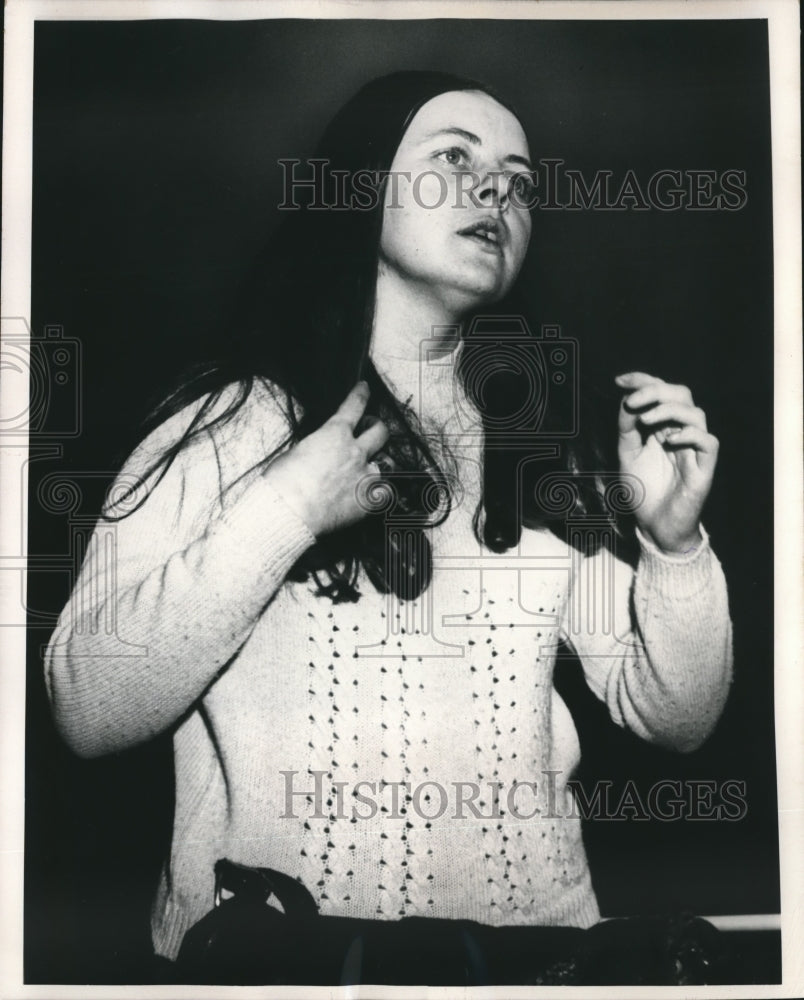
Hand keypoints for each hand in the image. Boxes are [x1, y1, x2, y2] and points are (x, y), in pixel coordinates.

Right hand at [263, 382, 388, 536]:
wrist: (288, 512)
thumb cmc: (283, 483)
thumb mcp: (296, 452)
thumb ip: (317, 447)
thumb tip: (322, 452)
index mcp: (334, 434)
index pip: (354, 406)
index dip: (361, 394)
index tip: (364, 388)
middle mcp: (355, 452)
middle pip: (380, 431)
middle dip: (375, 427)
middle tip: (369, 429)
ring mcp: (365, 476)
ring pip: (385, 463)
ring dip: (376, 464)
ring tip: (365, 471)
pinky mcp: (369, 501)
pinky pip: (386, 492)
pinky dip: (380, 492)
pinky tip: (372, 495)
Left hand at [615, 372, 719, 553]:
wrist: (654, 526)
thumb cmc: (644, 490)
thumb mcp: (627, 454)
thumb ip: (626, 428)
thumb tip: (626, 401)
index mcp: (663, 426)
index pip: (660, 392)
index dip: (643, 380)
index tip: (619, 381)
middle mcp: (681, 432)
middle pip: (681, 394)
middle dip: (656, 390)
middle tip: (633, 400)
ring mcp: (694, 449)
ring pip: (696, 413)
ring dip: (669, 410)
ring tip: (645, 420)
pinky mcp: (704, 467)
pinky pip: (708, 442)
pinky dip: (689, 434)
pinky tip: (668, 441)